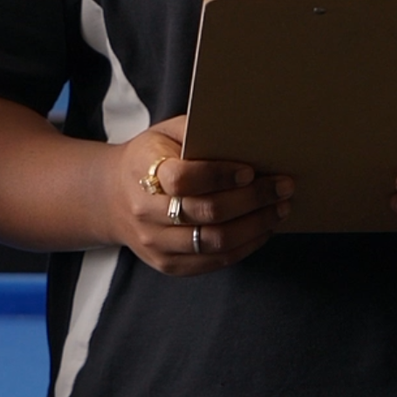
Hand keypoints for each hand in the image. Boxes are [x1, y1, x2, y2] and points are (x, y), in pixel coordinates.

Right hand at [109, 115, 291, 276]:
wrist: (113, 197)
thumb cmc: (151, 157)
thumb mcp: (166, 133)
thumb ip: (199, 131)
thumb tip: (248, 136)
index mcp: (143, 172)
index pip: (183, 179)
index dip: (219, 176)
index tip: (250, 170)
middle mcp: (145, 212)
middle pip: (207, 212)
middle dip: (252, 200)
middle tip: (283, 187)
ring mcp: (155, 243)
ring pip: (215, 242)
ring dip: (256, 226)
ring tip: (280, 209)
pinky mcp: (168, 265)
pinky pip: (214, 261)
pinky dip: (246, 246)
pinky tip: (263, 229)